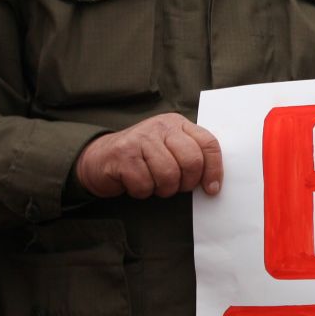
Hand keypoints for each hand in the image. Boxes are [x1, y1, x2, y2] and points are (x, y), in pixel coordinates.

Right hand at [74, 113, 222, 199]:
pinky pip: (145, 184)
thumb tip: (214, 183)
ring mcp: (140, 138)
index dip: (214, 169)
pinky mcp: (123, 154)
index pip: (208, 144)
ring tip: (154, 184)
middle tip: (176, 187)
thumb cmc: (142, 158)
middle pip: (192, 161)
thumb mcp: (169, 149)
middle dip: (187, 183)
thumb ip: (191, 156)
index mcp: (177, 124)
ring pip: (169, 175)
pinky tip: (135, 183)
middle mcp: (161, 126)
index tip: (212, 188)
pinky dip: (142, 191)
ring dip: (163, 189)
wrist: (99, 158)